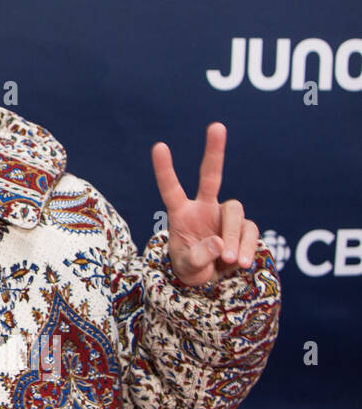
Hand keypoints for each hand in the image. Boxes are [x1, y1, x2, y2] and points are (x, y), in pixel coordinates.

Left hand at [151, 122, 259, 286]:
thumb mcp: (187, 269)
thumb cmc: (191, 270)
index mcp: (181, 213)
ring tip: (230, 262)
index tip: (159, 146)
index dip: (165, 169)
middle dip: (214, 151)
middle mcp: (204, 208)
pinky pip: (251, 231)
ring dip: (233, 238)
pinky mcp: (245, 227)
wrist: (213, 282)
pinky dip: (247, 248)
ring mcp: (225, 215)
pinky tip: (240, 264)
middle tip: (216, 125)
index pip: (171, 188)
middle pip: (211, 175)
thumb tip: (218, 244)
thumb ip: (198, 257)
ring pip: (236, 212)